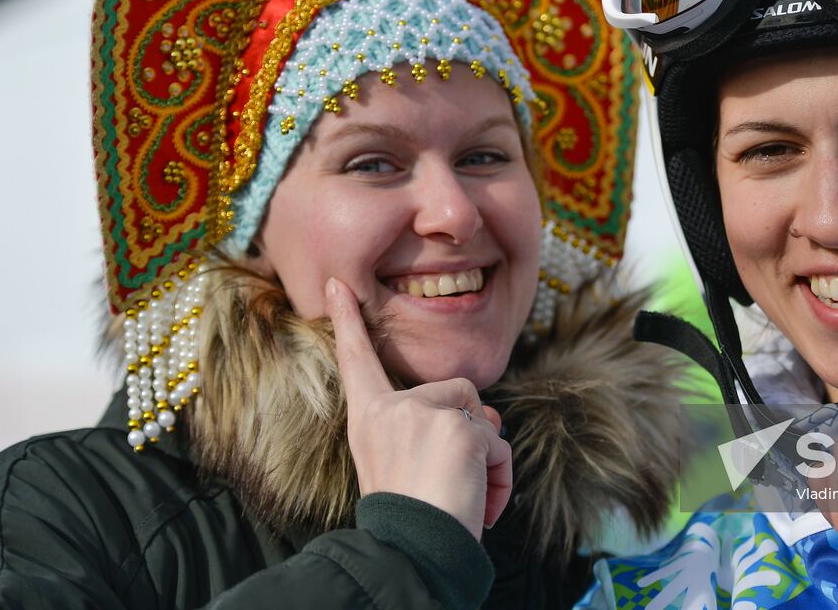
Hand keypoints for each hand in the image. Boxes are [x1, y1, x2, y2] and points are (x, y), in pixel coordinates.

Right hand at [325, 276, 512, 538]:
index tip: (337, 285)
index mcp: (368, 419)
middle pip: (456, 392)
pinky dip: (500, 476)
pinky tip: (478, 503)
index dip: (348, 322)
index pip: (357, 361)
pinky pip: (498, 443)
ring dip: (487, 458)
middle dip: (471, 434)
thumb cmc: (410, 518)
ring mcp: (424, 413)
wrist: (411, 553)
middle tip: (452, 483)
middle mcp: (390, 409)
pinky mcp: (458, 426)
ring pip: (482, 417)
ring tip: (464, 495)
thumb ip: (434, 426)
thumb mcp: (410, 463)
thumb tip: (488, 411)